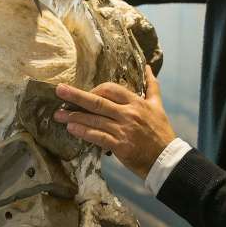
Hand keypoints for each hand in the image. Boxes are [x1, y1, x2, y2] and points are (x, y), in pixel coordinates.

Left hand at [53, 65, 175, 177]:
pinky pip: (97, 136)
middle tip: (59, 90)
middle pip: (97, 101)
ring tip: (58, 114)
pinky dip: (83, 132)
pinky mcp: (120, 146)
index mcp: (136, 102)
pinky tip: (71, 128)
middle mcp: (128, 114)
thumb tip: (148, 67)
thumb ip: (152, 86)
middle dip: (76, 96)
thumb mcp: (158, 106)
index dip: (94, 89)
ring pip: (94, 119)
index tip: (84, 93)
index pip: (111, 89)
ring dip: (74, 116)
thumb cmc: (161, 132)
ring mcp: (124, 130)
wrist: (167, 159)